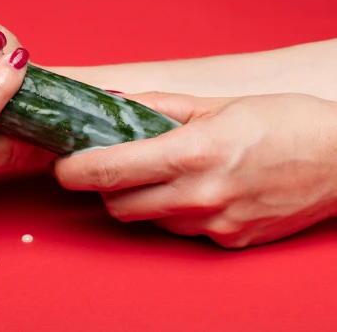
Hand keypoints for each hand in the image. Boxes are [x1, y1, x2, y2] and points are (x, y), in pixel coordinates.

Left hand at [54, 92, 336, 247]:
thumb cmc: (282, 121)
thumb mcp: (215, 104)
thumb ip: (156, 108)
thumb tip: (110, 103)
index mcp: (191, 153)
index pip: (109, 172)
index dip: (74, 171)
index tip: (63, 166)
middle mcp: (200, 195)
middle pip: (118, 206)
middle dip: (106, 188)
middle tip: (115, 166)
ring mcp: (216, 223)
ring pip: (150, 221)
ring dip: (143, 201)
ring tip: (165, 174)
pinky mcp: (231, 241)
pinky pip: (184, 231)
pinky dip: (177, 212)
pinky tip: (198, 190)